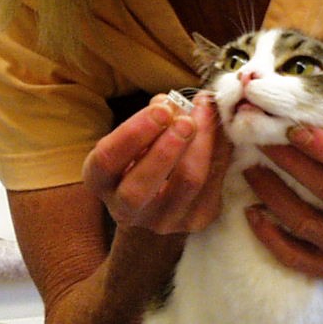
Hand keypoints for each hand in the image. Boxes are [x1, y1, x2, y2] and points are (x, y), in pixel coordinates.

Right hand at [82, 93, 231, 234]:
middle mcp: (125, 209)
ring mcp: (162, 220)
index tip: (160, 108)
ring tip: (204, 115)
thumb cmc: (142, 155)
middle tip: (185, 120)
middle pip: (139, 188)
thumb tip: (173, 103)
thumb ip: (151, 118)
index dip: (133, 133)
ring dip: (200, 146)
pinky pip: (213, 184)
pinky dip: (220, 151)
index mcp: (101, 181)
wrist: (159, 200)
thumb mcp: (136, 136)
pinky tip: (221, 128)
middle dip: (165, 150)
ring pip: (185, 184)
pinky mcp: (195, 220)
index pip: (107, 160)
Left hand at [243, 126, 322, 319]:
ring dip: (271, 192)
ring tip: (249, 169)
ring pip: (303, 220)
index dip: (321, 145)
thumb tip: (318, 113)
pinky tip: (252, 213)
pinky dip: (269, 235)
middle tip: (259, 138)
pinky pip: (294, 256)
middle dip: (288, 161)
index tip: (292, 127)